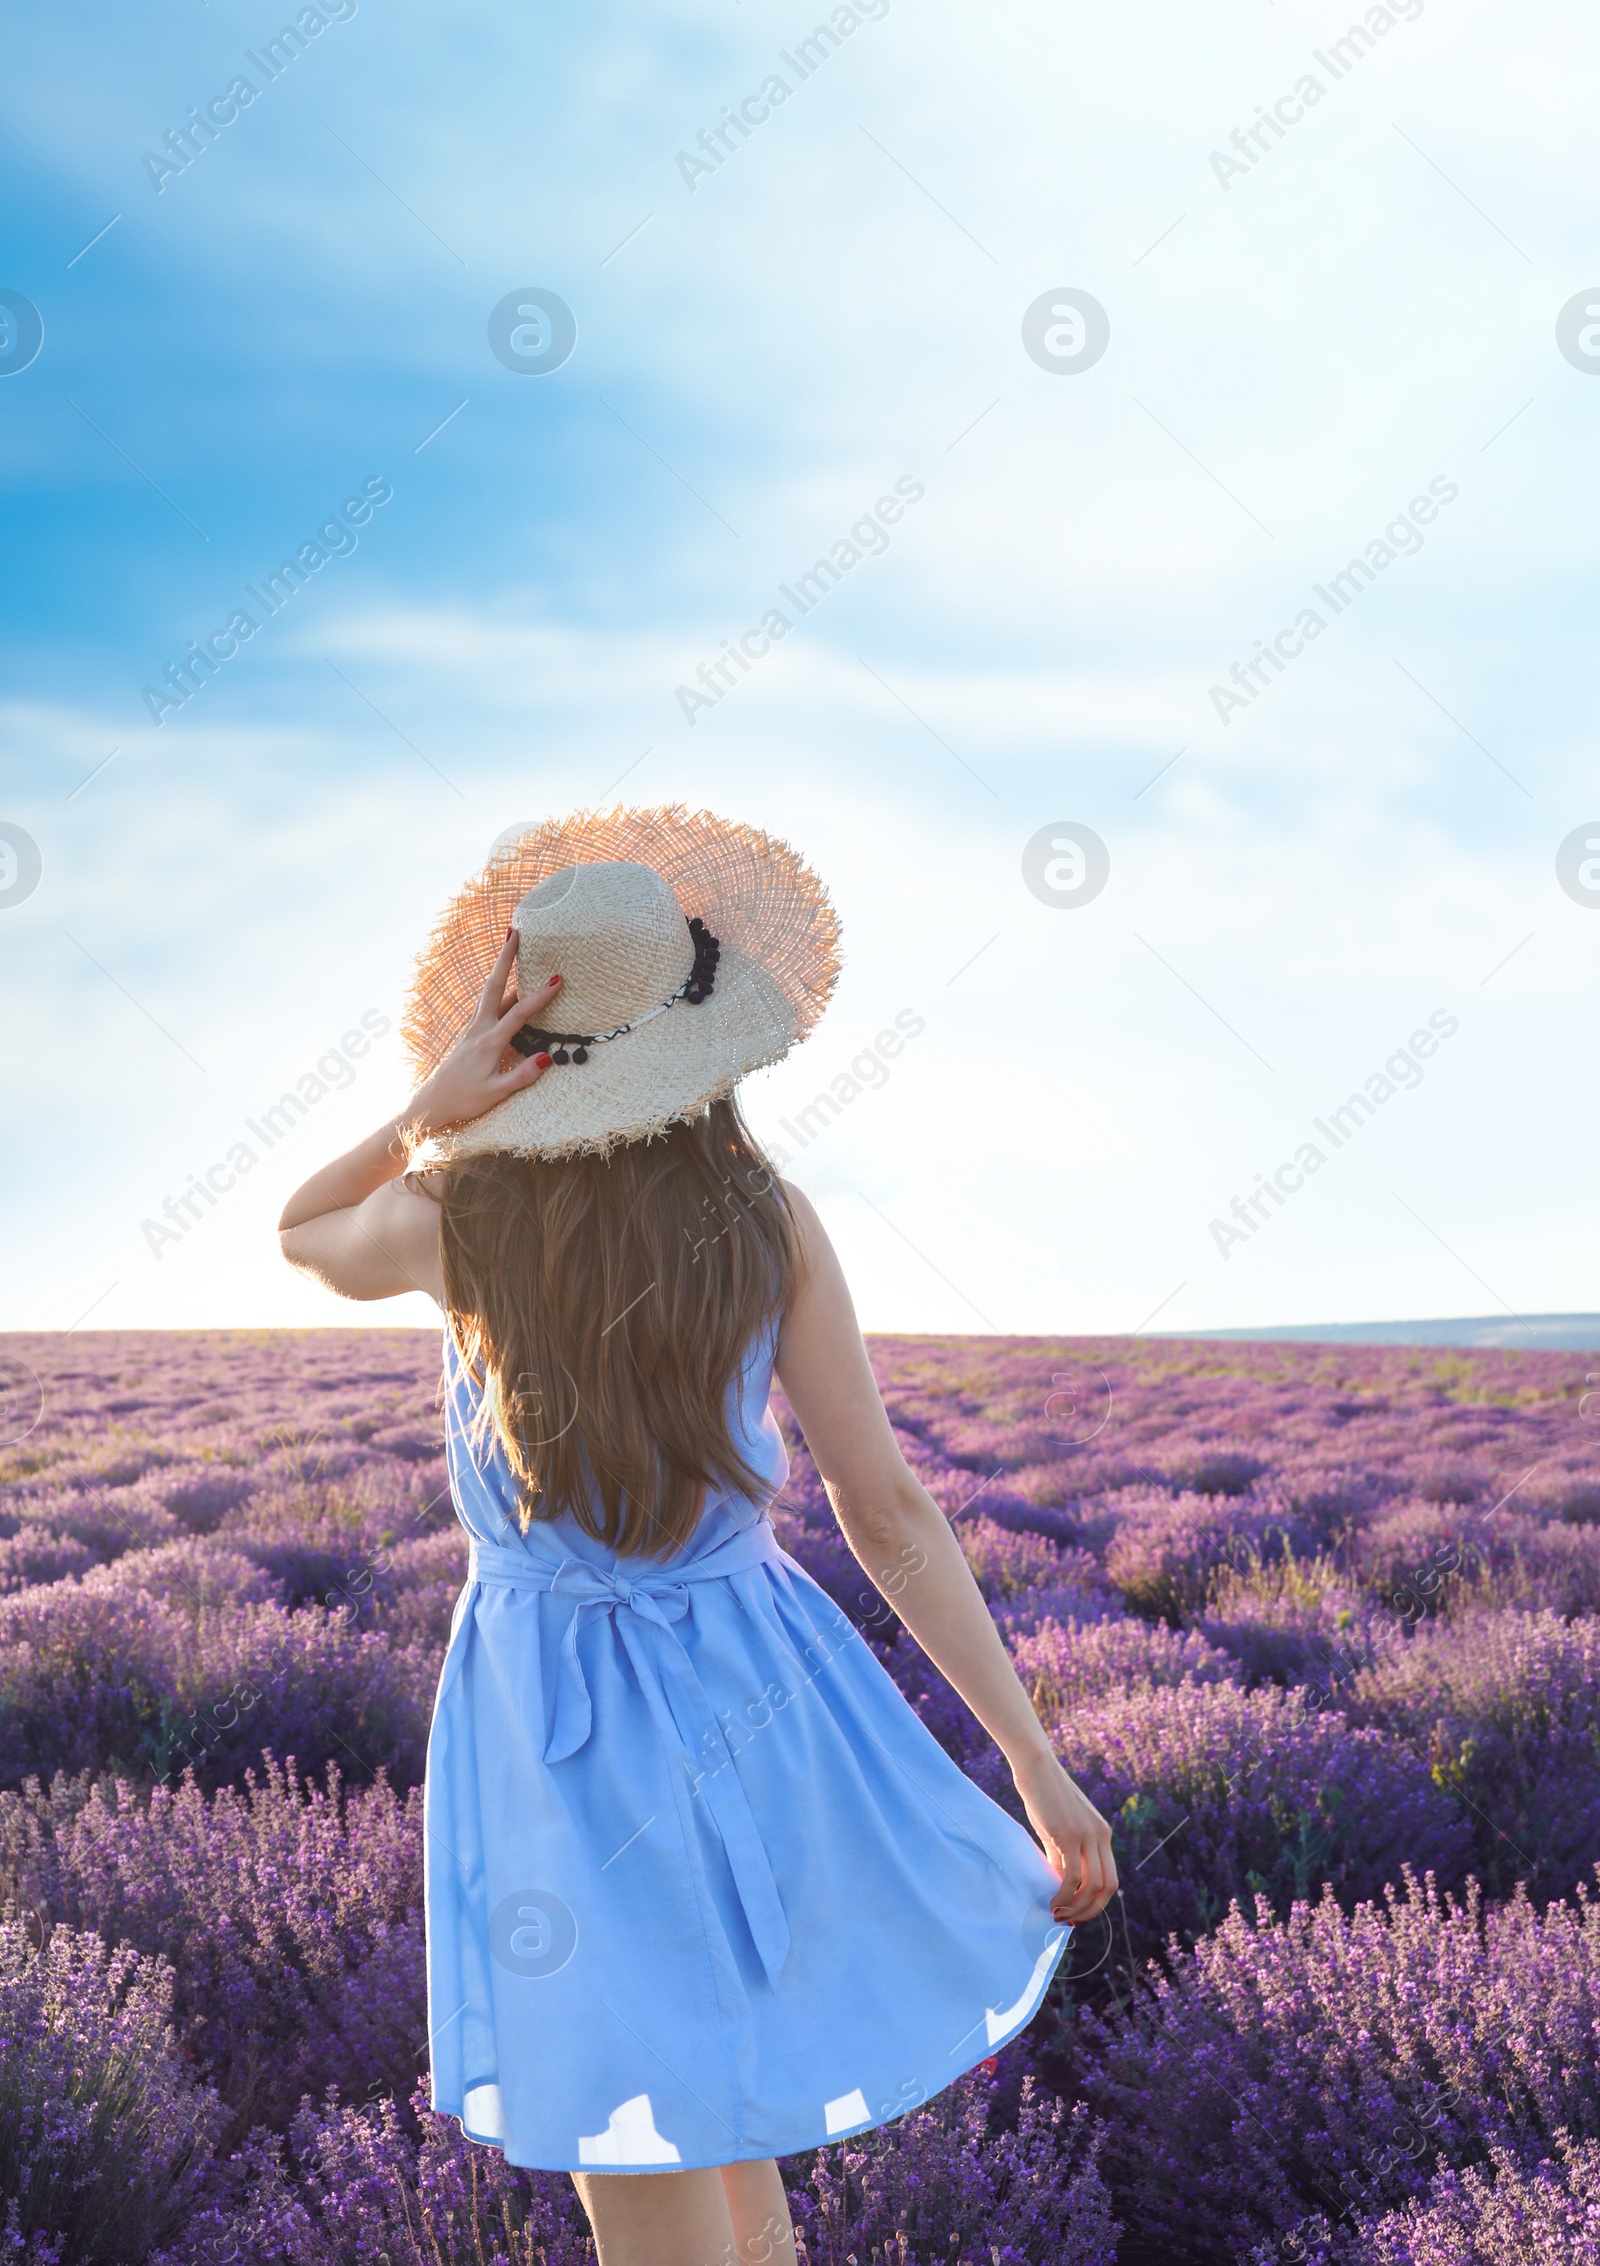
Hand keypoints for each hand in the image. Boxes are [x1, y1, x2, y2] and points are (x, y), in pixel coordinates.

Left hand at [401, 930, 562, 1136]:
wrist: (432, 1103)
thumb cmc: (463, 1100)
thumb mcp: (495, 1094)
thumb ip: (521, 1076)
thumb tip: (547, 1058)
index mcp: (488, 1042)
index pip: (519, 1014)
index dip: (539, 996)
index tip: (557, 979)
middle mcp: (479, 1030)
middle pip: (494, 986)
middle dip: (505, 958)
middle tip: (514, 932)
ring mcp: (472, 1030)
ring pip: (490, 993)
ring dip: (502, 970)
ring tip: (513, 950)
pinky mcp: (470, 1035)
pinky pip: (488, 1006)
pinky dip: (499, 991)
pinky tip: (507, 989)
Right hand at [1012, 1749, 1117, 1925]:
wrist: (1036, 1766)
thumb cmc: (1043, 1796)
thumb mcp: (1058, 1829)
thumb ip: (1063, 1855)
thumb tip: (1059, 1885)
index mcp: (1102, 1835)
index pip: (1110, 1879)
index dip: (1097, 1902)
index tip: (1077, 1914)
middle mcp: (1100, 1836)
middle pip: (1108, 1886)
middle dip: (1090, 1910)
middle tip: (1069, 1921)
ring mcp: (1086, 1835)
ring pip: (1093, 1885)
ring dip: (1076, 1907)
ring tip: (1057, 1914)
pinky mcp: (1068, 1834)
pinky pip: (1071, 1876)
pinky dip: (1063, 1895)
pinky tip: (1051, 1901)